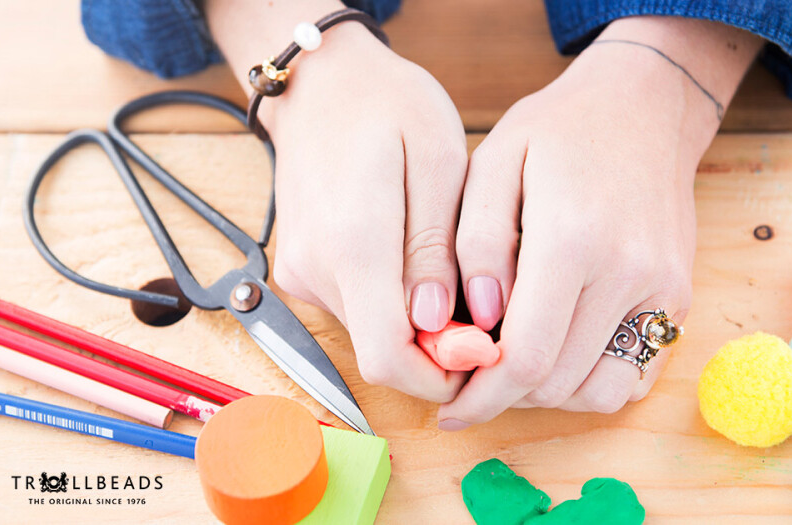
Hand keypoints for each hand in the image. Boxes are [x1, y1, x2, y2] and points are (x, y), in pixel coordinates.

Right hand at [208, 2, 468, 401]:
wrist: (321, 83)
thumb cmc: (387, 105)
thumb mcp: (436, 158)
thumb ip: (434, 247)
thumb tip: (433, 321)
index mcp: (353, 242)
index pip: (390, 358)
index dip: (444, 371)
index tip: (487, 345)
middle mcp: (316, 269)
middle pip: (384, 353)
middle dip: (441, 348)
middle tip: (485, 305)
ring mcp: (303, 273)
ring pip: (373, 335)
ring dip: (420, 326)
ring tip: (455, 273)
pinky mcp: (303, 272)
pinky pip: (358, 310)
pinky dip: (395, 305)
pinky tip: (421, 263)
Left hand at [438, 16, 761, 427]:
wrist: (643, 108)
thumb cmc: (557, 132)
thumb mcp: (493, 163)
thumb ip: (476, 243)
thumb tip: (479, 319)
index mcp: (573, 238)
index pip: (526, 357)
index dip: (481, 397)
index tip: (450, 410)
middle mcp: (628, 272)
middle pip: (557, 382)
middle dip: (504, 396)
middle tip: (473, 380)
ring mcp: (663, 288)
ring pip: (597, 391)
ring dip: (547, 394)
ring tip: (514, 364)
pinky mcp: (679, 297)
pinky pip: (634, 375)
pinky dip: (590, 383)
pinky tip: (559, 354)